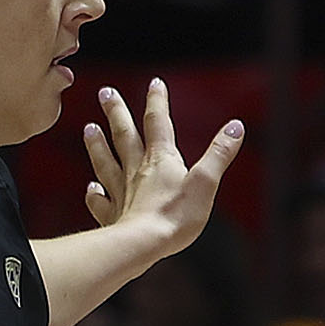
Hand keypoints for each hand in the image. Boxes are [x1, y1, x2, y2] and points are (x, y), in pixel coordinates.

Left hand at [82, 78, 244, 259]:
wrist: (144, 243)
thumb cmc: (176, 215)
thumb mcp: (205, 182)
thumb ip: (219, 154)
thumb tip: (235, 127)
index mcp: (161, 160)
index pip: (159, 123)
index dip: (157, 101)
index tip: (154, 83)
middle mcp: (137, 170)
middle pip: (124, 135)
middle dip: (116, 112)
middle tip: (106, 92)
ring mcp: (121, 191)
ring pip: (106, 162)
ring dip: (97, 144)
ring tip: (89, 128)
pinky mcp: (114, 214)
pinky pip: (100, 201)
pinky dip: (94, 193)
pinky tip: (91, 187)